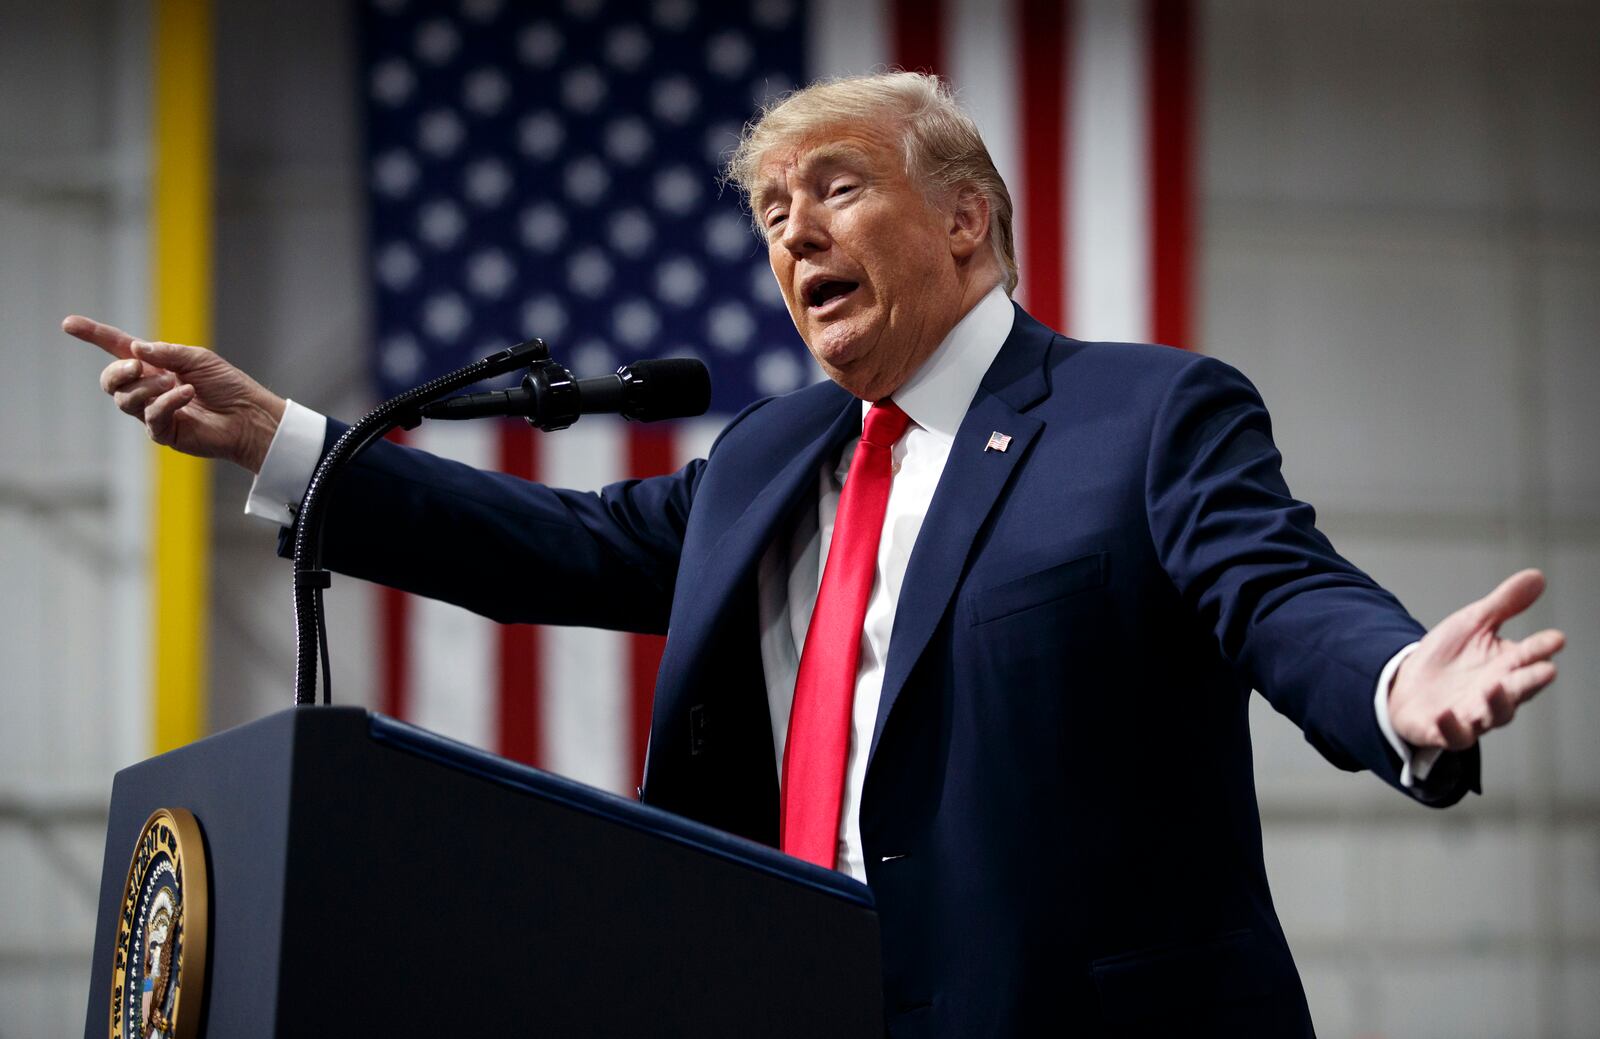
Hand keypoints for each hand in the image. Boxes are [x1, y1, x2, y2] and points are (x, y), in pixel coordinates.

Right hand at [63, 315, 286, 472]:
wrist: (249, 416)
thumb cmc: (228, 386)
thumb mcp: (198, 358)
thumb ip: (166, 353)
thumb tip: (135, 349)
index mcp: (155, 366)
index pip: (118, 349)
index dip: (93, 336)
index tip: (69, 324)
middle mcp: (149, 388)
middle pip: (110, 380)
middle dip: (117, 371)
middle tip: (137, 367)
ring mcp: (153, 412)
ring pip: (125, 400)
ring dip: (148, 387)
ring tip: (176, 384)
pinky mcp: (163, 432)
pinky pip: (151, 415)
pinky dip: (167, 401)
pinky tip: (186, 395)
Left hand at [1388, 569, 1565, 750]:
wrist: (1406, 684)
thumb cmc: (1448, 657)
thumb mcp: (1473, 624)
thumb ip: (1505, 604)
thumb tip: (1538, 576)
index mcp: (1506, 666)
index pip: (1530, 657)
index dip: (1542, 648)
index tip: (1555, 638)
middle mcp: (1496, 694)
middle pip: (1519, 689)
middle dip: (1531, 680)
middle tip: (1546, 670)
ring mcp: (1472, 715)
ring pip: (1493, 715)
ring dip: (1497, 703)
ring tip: (1496, 687)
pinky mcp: (1444, 731)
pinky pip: (1452, 734)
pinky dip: (1451, 727)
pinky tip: (1445, 713)